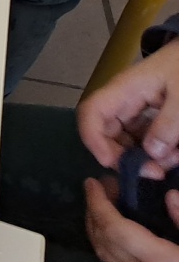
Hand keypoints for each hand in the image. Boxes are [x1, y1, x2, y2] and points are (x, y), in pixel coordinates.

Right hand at [79, 39, 178, 175]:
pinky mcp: (149, 116)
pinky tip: (176, 153)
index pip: (91, 114)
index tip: (115, 164)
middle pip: (105, 133)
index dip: (94, 141)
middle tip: (155, 172)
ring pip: (126, 140)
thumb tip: (151, 154)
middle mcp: (123, 101)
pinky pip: (144, 138)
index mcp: (124, 90)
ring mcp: (136, 109)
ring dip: (146, 156)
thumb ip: (169, 124)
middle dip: (125, 157)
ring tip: (175, 159)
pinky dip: (158, 151)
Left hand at [85, 177, 178, 261]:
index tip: (92, 182)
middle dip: (93, 210)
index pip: (114, 228)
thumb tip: (171, 195)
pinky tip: (112, 235)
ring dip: (95, 227)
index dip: (99, 203)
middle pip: (101, 239)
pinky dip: (103, 245)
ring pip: (102, 254)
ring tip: (102, 205)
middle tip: (100, 186)